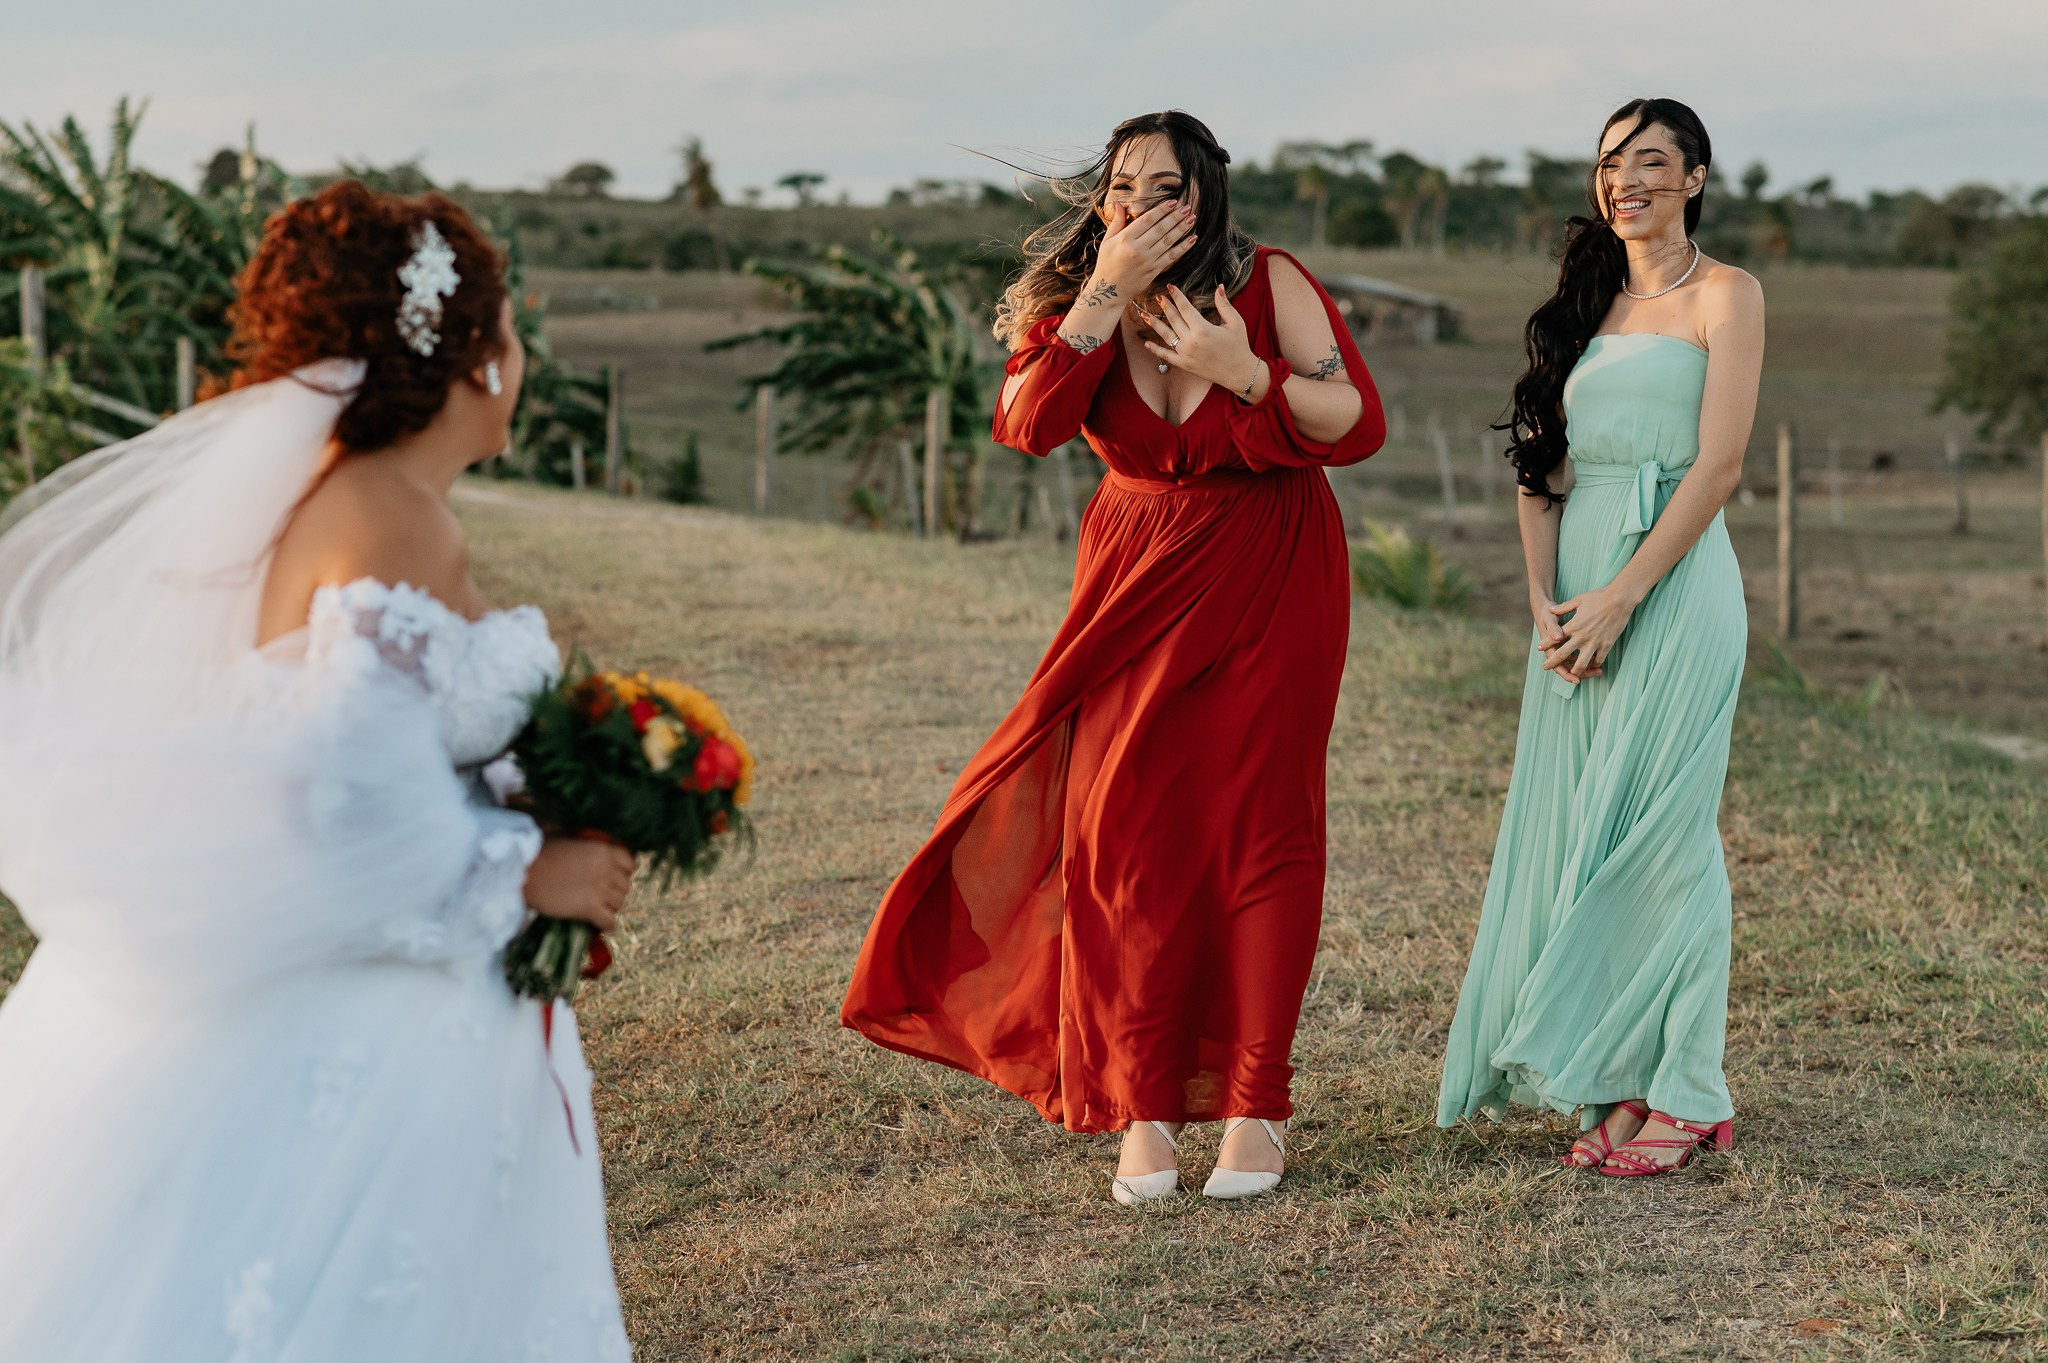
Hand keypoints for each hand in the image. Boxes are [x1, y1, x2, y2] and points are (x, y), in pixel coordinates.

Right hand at [523, 836, 634, 932]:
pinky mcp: (590, 908)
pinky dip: (608, 926)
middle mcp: (607, 869)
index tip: (616, 878)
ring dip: (612, 908)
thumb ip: (580, 842)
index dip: (624, 872)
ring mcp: (600, 889)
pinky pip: (610, 922)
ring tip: (602, 911)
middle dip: (617, 892)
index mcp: (603, 850)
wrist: (525, 871)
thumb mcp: (565, 838)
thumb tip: (576, 839)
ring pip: (620, 904)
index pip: (629, 863)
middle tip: (605, 897)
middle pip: (625, 886)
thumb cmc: (539, 852)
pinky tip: (602, 927)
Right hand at [1091, 199, 1196, 298]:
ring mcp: (1147, 261)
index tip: (1173, 202)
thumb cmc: (1107, 263)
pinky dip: (1183, 247)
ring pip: (1168, 241)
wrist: (1109, 291)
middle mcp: (1137, 249)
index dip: (1161, 209)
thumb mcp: (1107, 241)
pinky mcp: (1154, 270)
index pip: (1147, 219)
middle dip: (1176, 216)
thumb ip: (1116, 222)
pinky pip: (1172, 256)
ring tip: (1192, 218)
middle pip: (1161, 228)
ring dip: (1182, 229)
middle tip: (1187, 207)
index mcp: (1125, 239)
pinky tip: (1192, 238)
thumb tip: (1118, 203)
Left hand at [1139, 284, 1258, 394]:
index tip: (1170, 287)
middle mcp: (1191, 341)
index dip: (1177, 296)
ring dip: (1154, 324)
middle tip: (1157, 296)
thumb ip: (1224, 304)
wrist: (1239, 372)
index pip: (1185, 308)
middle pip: (1173, 319)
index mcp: (1203, 329)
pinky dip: (1155, 350)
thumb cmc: (1239, 346)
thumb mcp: (1235, 322)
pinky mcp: (1184, 365)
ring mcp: (1185, 354)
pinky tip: (1146, 343)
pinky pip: (1166, 356)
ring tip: (1144, 315)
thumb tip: (1219, 287)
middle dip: (1165, 306)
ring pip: (1166, 336)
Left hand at [1541, 583, 1638, 682]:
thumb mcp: (1579, 600)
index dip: (1545, 644)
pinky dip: (1594, 665)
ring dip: (1574, 670)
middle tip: (1546, 667)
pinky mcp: (1607, 645)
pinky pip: (1598, 660)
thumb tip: (1551, 609)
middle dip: (1552, 663)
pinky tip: (1591, 666)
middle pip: (1563, 654)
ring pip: (1581, 663)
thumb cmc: (1599, 597)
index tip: (1539, 648)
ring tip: (1571, 673)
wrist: (1619, 599)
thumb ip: (1564, 607)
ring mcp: (1595, 642)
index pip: (1554, 638)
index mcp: (1573, 625)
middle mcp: (1581, 636)